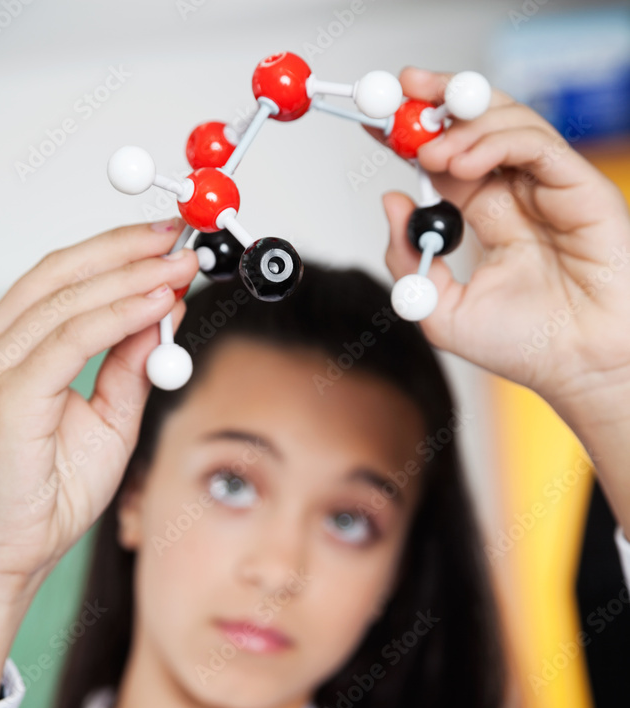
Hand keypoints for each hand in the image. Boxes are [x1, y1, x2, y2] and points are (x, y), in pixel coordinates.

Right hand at [0, 219, 197, 601]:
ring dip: (130, 277)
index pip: (57, 285)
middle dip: (124, 250)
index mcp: (4, 354)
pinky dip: (117, 318)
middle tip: (179, 239)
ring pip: (66, 303)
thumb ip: (126, 369)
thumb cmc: (40, 500)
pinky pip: (68, 343)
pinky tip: (155, 302)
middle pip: (58, 277)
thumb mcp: (104, 424)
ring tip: (178, 263)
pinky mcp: (4, 399)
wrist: (0, 559)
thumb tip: (161, 316)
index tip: (165, 247)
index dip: (113, 257)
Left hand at [371, 68, 629, 416]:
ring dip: (461, 126)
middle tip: (399, 94)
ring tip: (429, 152)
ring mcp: (547, 186)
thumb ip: (407, 260)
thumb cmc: (523, 345)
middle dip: (436, 101)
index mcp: (488, 215)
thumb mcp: (438, 309)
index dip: (412, 135)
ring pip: (506, 123)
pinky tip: (462, 164)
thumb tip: (389, 202)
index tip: (376, 120)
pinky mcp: (578, 185)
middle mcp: (517, 193)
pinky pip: (536, 143)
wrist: (574, 366)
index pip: (446, 159)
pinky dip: (496, 141)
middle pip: (476, 125)